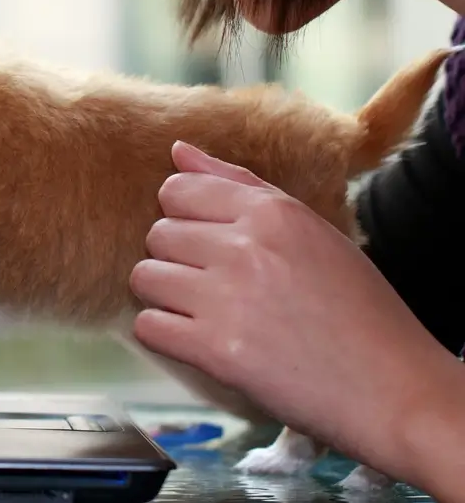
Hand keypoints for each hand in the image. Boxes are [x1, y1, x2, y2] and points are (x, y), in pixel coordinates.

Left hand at [130, 141, 464, 491]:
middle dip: (177, 261)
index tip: (212, 246)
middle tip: (217, 287)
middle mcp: (244, 246)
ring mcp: (227, 298)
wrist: (393, 388)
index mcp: (271, 212)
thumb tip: (177, 150)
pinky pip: (148, 327)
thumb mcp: (310, 230)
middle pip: (157, 234)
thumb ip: (238, 184)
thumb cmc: (354, 308)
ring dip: (166, 298)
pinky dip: (166, 337)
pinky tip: (200, 342)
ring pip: (145, 278)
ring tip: (208, 314)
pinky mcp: (216, 350)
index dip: (185, 219)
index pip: (176, 190)